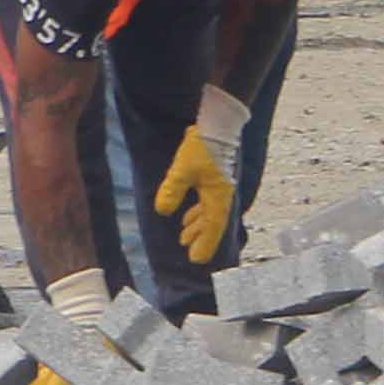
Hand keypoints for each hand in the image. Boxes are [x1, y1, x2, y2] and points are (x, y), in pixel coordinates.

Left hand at [154, 91, 250, 258]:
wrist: (218, 125)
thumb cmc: (203, 147)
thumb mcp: (183, 170)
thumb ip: (172, 191)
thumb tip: (162, 211)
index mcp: (218, 198)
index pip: (212, 227)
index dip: (205, 245)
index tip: (195, 259)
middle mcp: (222, 196)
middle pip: (213, 224)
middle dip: (201, 238)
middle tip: (189, 251)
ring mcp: (219, 188)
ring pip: (210, 213)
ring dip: (198, 226)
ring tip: (184, 235)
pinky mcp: (215, 179)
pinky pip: (207, 202)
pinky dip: (198, 212)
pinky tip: (187, 214)